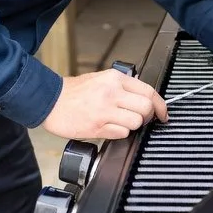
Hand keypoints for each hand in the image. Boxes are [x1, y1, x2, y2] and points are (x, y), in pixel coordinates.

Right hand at [43, 68, 167, 139]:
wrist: (50, 101)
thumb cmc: (74, 91)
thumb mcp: (100, 78)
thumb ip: (122, 85)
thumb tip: (143, 93)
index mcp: (114, 78)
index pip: (149, 91)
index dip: (161, 105)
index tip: (163, 113)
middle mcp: (112, 92)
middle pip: (146, 108)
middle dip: (148, 117)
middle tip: (142, 119)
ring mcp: (104, 110)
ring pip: (135, 123)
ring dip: (132, 126)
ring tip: (121, 122)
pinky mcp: (97, 127)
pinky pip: (121, 134)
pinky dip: (119, 133)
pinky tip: (108, 127)